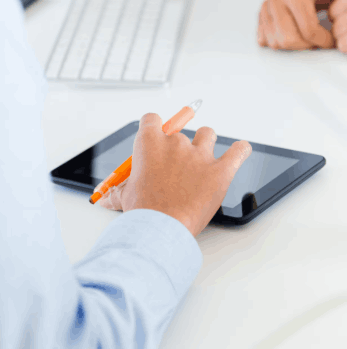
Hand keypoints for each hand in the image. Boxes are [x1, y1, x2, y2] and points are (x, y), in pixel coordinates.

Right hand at [96, 113, 251, 236]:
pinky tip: (241, 151)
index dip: (154, 128)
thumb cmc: (143, 212)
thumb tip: (105, 199)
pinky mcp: (220, 170)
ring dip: (205, 144)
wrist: (161, 229)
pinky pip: (238, 151)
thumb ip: (117, 192)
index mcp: (150, 143)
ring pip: (207, 135)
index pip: (152, 119)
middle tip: (176, 169)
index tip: (157, 139)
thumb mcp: (124, 197)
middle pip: (181, 131)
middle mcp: (176, 143)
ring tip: (202, 160)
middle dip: (179, 147)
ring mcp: (200, 155)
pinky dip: (241, 150)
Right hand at [257, 0, 335, 50]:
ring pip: (276, 43)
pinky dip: (281, 44)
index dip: (323, 41)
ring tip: (309, 39)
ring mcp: (266, 7)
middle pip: (289, 40)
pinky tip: (295, 37)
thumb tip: (337, 11)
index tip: (333, 41)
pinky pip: (267, 41)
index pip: (308, 30)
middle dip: (307, 46)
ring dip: (294, 46)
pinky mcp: (260, 16)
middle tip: (320, 41)